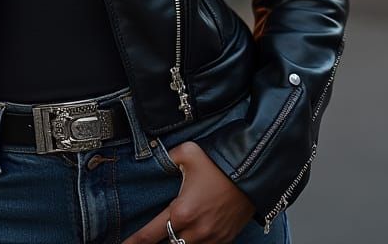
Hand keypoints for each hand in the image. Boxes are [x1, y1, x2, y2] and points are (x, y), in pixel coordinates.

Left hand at [121, 141, 255, 243]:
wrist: (253, 173)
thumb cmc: (218, 163)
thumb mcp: (187, 153)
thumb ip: (168, 159)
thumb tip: (159, 159)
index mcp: (181, 212)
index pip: (150, 235)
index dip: (134, 243)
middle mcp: (195, 231)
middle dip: (159, 241)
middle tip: (150, 237)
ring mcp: (212, 239)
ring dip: (179, 240)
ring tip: (174, 232)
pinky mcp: (225, 240)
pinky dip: (195, 241)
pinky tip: (193, 234)